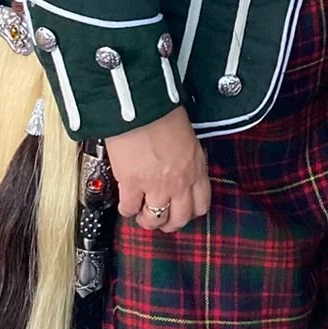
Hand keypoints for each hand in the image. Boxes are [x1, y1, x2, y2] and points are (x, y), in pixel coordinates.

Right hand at [106, 106, 210, 232]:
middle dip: (169, 223)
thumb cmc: (162, 113)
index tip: (182, 211)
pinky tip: (126, 204)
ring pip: (155, 219)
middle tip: (161, 221)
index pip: (201, 204)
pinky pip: (130, 208)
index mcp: (196, 168)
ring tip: (141, 215)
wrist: (141, 105)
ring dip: (147, 221)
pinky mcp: (133, 184)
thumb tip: (178, 168)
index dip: (190, 212)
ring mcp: (156, 186)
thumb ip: (186, 158)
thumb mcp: (187, 138)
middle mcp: (180, 182)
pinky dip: (127, 209)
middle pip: (179, 218)